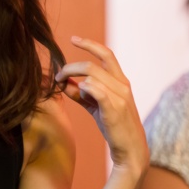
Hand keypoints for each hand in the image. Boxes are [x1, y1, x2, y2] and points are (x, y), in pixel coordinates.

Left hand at [55, 36, 148, 172]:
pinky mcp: (114, 108)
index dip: (89, 44)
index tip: (73, 39)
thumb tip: (64, 83)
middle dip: (71, 67)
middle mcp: (122, 85)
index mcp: (121, 81)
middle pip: (92, 65)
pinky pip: (95, 90)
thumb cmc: (114, 126)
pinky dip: (83, 88)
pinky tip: (79, 92)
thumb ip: (81, 94)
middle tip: (58, 75)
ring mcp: (120, 96)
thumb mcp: (96, 107)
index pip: (106, 54)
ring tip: (64, 88)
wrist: (130, 149)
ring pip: (91, 77)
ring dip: (73, 80)